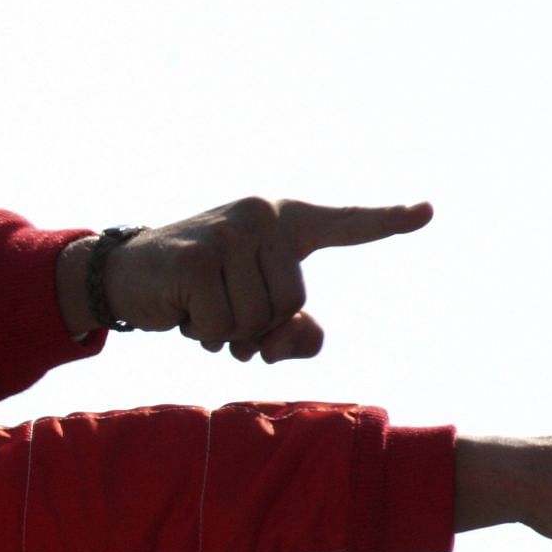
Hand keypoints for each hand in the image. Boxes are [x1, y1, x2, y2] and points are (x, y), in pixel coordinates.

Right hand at [56, 197, 433, 360]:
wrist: (124, 275)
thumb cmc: (196, 293)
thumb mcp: (250, 312)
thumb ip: (290, 332)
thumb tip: (300, 341)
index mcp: (281, 221)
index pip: (342, 224)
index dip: (386, 221)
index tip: (427, 211)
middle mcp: (260, 217)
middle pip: (293, 304)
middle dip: (257, 326)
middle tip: (221, 312)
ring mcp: (229, 234)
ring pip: (257, 319)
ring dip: (226, 333)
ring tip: (199, 308)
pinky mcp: (198, 259)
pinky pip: (221, 326)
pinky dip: (200, 333)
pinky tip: (180, 310)